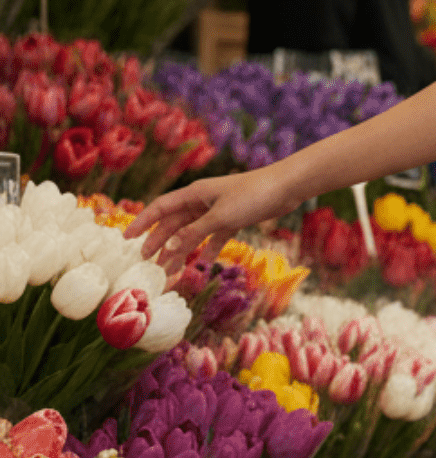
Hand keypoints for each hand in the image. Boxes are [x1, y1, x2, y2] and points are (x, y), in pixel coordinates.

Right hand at [125, 167, 291, 272]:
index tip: (126, 238)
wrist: (287, 187)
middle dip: (159, 241)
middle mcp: (203, 200)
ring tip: (169, 270)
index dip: (142, 222)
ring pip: (193, 231)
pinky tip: (203, 263)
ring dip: (181, 249)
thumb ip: (193, 234)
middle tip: (146, 262)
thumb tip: (167, 249)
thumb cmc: (252, 196)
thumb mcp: (220, 217)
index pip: (160, 207)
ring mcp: (219, 209)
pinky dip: (208, 248)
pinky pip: (215, 236)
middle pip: (174, 222)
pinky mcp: (234, 217)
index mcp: (195, 194)